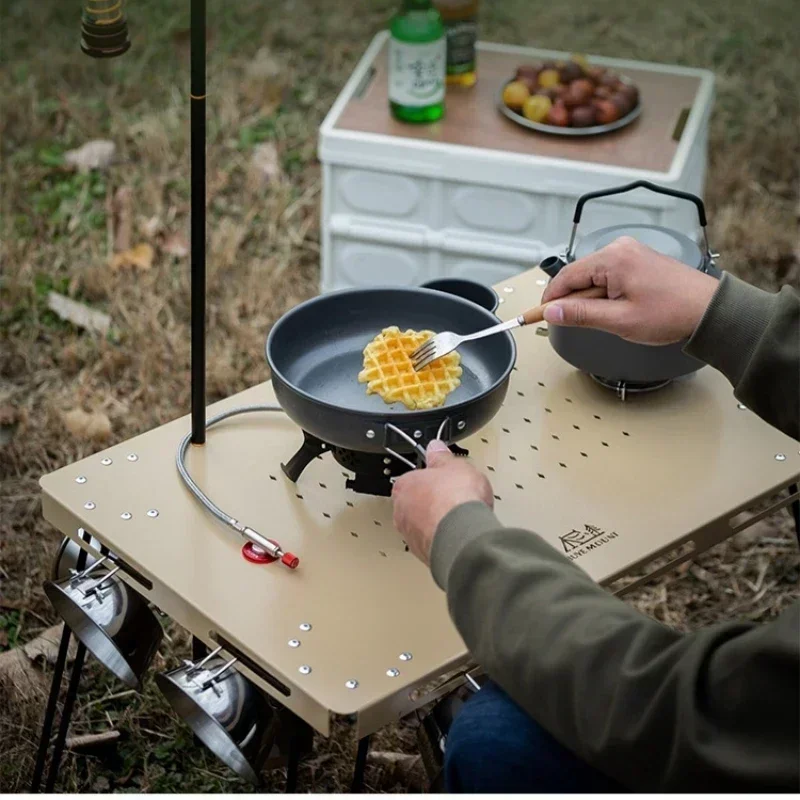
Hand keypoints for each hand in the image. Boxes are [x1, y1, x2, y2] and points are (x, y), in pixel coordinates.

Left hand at [392, 441, 493, 565]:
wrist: (462, 536)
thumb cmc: (454, 500)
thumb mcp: (454, 465)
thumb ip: (442, 457)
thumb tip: (436, 448)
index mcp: (404, 486)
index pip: (412, 478)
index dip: (430, 479)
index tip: (442, 478)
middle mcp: (402, 512)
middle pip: (416, 504)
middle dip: (433, 502)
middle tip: (454, 498)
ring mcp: (411, 536)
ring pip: (423, 526)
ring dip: (438, 523)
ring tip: (460, 519)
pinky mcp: (425, 554)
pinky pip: (434, 542)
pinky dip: (445, 539)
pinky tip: (461, 534)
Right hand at [541, 236, 718, 344]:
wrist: (709, 310)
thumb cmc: (672, 313)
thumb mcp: (619, 320)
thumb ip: (581, 315)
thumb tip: (552, 311)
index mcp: (613, 258)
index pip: (566, 276)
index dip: (550, 299)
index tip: (538, 315)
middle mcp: (620, 248)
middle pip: (579, 275)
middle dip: (573, 301)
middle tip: (574, 325)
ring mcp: (630, 252)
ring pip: (593, 277)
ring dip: (591, 299)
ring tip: (608, 319)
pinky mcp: (638, 260)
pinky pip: (609, 275)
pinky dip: (605, 293)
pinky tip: (616, 310)